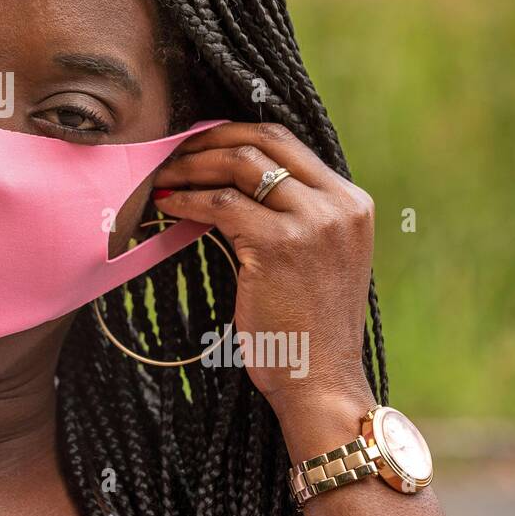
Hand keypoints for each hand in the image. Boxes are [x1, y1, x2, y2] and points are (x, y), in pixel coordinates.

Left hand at [151, 122, 375, 409]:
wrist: (320, 381)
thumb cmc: (308, 327)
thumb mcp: (320, 257)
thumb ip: (296, 215)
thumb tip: (237, 178)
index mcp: (351, 202)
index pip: (287, 142)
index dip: (236, 134)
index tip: (200, 142)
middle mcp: (339, 204)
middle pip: (264, 141)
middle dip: (210, 140)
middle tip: (174, 151)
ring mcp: (312, 222)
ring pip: (240, 165)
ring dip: (192, 166)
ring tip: (163, 177)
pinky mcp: (279, 244)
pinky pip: (219, 204)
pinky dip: (187, 200)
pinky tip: (168, 206)